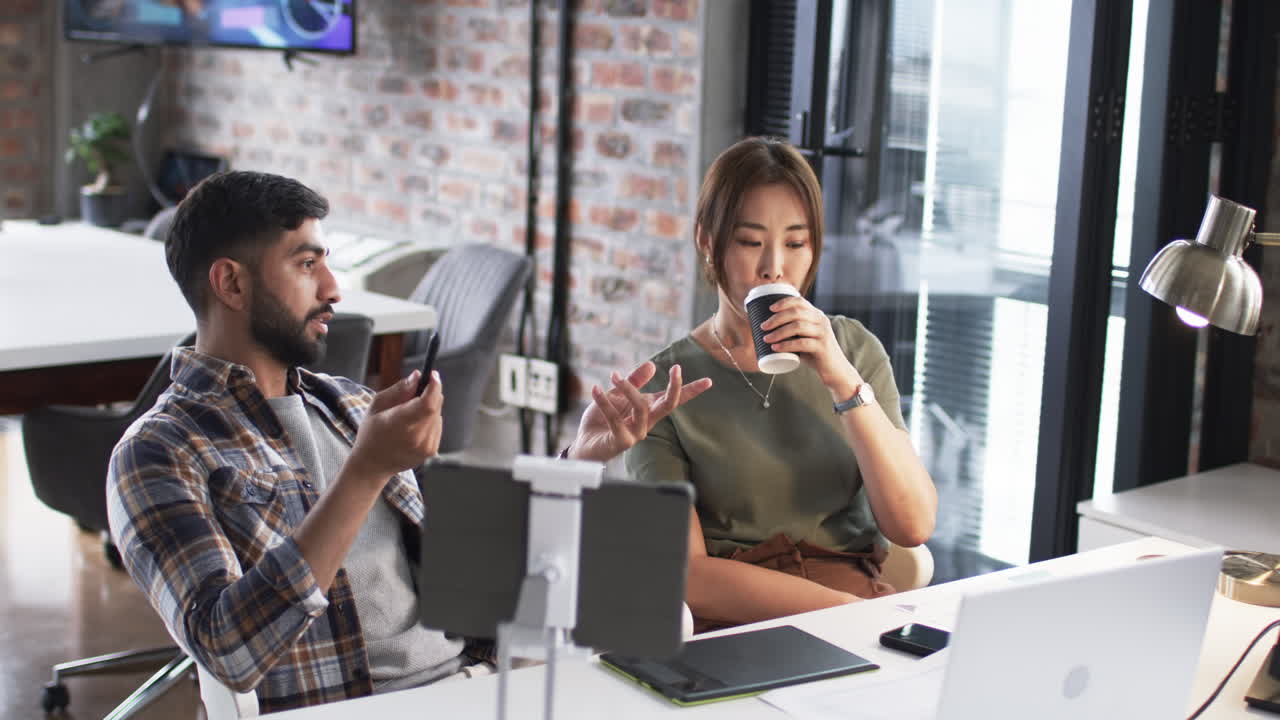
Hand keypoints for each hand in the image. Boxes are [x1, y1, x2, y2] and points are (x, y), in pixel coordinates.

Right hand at [347, 370, 443, 483]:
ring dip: (429, 408)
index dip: (434, 386)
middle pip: (435, 406)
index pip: (427, 403)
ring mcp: (426, 446)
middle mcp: (417, 437)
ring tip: (408, 414)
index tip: (433, 375)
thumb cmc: (371, 433)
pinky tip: (413, 426)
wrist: (372, 465)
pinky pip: (437, 426)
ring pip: (438, 415)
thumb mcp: (377, 405)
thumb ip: (399, 389)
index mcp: (400, 424)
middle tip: (417, 390)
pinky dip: (429, 420)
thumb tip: (417, 376)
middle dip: (430, 393)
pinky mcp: (431, 451)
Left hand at [567, 362, 711, 462]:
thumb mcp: (617, 396)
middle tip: (677, 369)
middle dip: (675, 387)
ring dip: (627, 388)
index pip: (674, 400)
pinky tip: (595, 389)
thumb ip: (634, 382)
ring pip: (641, 408)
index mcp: (649, 410)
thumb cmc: (602, 421)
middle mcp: (646, 423)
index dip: (691, 391)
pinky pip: (615, 418)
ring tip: (613, 375)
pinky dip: (604, 401)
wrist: (584, 444)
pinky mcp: (622, 441)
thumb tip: (652, 365)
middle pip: (668, 405)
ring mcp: (636, 433)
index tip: (708, 381)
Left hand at [760, 296, 858, 394]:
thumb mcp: (805, 338)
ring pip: (798, 327)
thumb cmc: (815, 354)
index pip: (800, 301)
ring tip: (766, 338)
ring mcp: (823, 333)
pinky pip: (802, 343)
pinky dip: (786, 345)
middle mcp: (821, 321)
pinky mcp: (822, 347)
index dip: (784, 302)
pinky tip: (775, 348)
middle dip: (776, 318)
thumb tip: (767, 329)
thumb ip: (793, 332)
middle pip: (796, 313)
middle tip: (763, 327)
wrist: (835, 370)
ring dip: (779, 332)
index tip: (770, 308)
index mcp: (817, 315)